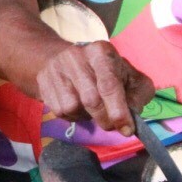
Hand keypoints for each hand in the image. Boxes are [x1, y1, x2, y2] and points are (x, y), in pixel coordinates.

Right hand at [34, 42, 155, 132]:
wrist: (65, 59)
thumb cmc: (104, 71)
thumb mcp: (129, 76)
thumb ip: (138, 93)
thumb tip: (132, 113)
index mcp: (101, 52)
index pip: (109, 85)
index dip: (119, 112)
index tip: (127, 129)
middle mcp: (76, 57)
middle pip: (92, 100)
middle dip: (106, 119)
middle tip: (112, 125)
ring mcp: (57, 69)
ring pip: (73, 108)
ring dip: (86, 117)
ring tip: (92, 108)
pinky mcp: (44, 82)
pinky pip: (60, 112)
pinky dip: (73, 116)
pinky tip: (78, 106)